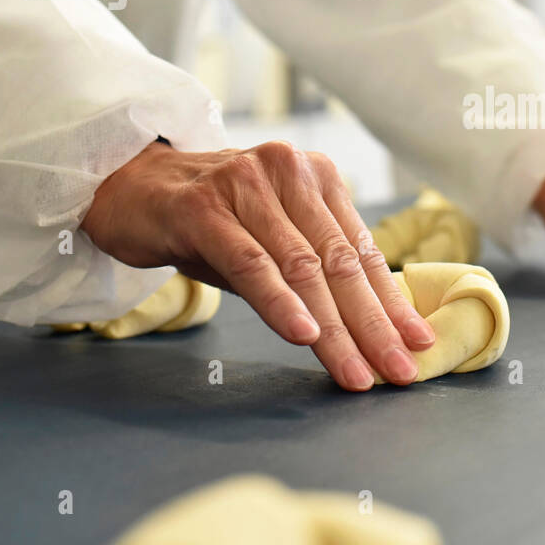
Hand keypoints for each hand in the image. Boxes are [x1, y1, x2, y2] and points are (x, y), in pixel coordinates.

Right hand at [81, 140, 435, 390]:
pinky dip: (281, 302)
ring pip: (303, 268)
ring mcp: (246, 185)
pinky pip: (252, 262)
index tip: (418, 345)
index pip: (363, 252)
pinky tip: (304, 336)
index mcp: (317, 178)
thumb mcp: (270, 243)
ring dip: (334, 329)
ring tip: (356, 371)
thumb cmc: (208, 221)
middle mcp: (289, 172)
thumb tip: (370, 330)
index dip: (392, 303)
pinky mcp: (203, 207)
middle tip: (397, 371)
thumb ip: (314, 274)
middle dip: (374, 325)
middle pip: (341, 263)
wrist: (127, 187)